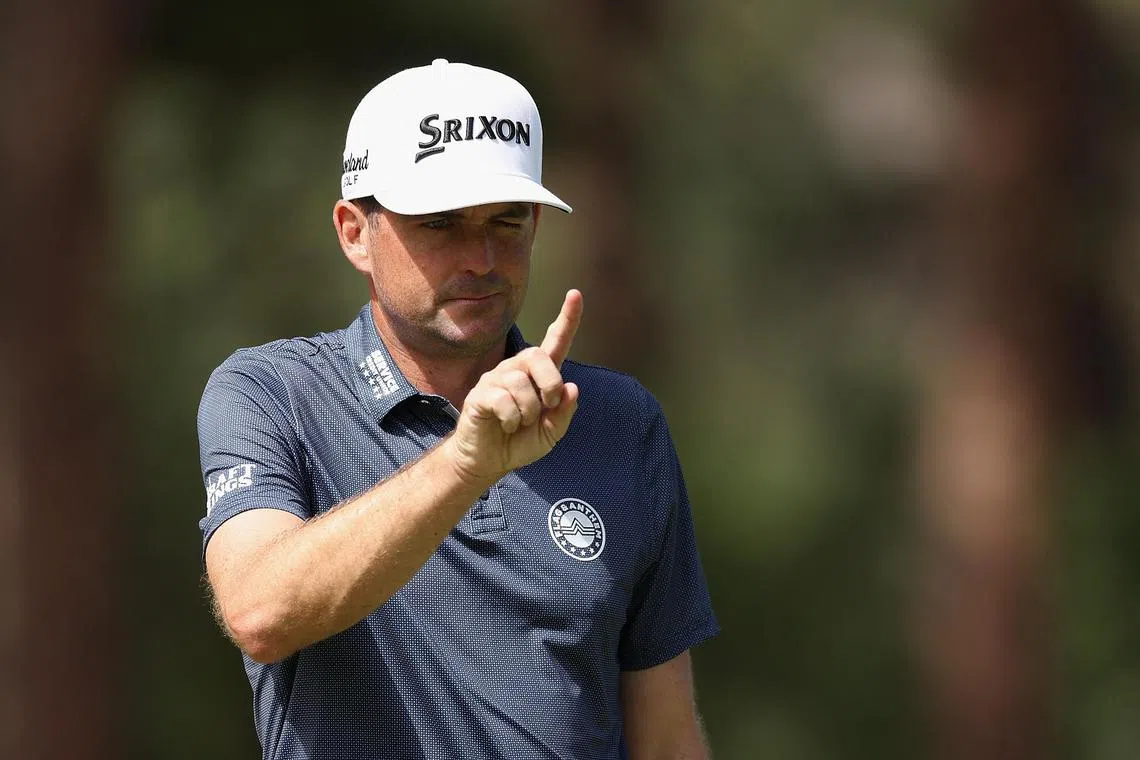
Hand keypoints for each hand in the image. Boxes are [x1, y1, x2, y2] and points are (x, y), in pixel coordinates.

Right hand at [445, 289, 582, 485]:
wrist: (488, 461)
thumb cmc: (520, 442)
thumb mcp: (551, 432)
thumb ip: (564, 413)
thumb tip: (572, 388)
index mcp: (539, 375)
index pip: (555, 341)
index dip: (567, 319)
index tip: (576, 294)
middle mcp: (517, 370)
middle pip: (537, 355)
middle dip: (550, 382)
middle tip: (549, 405)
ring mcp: (496, 379)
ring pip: (520, 383)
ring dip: (529, 410)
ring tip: (520, 423)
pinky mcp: (481, 394)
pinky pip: (502, 399)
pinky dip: (512, 419)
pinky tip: (506, 425)